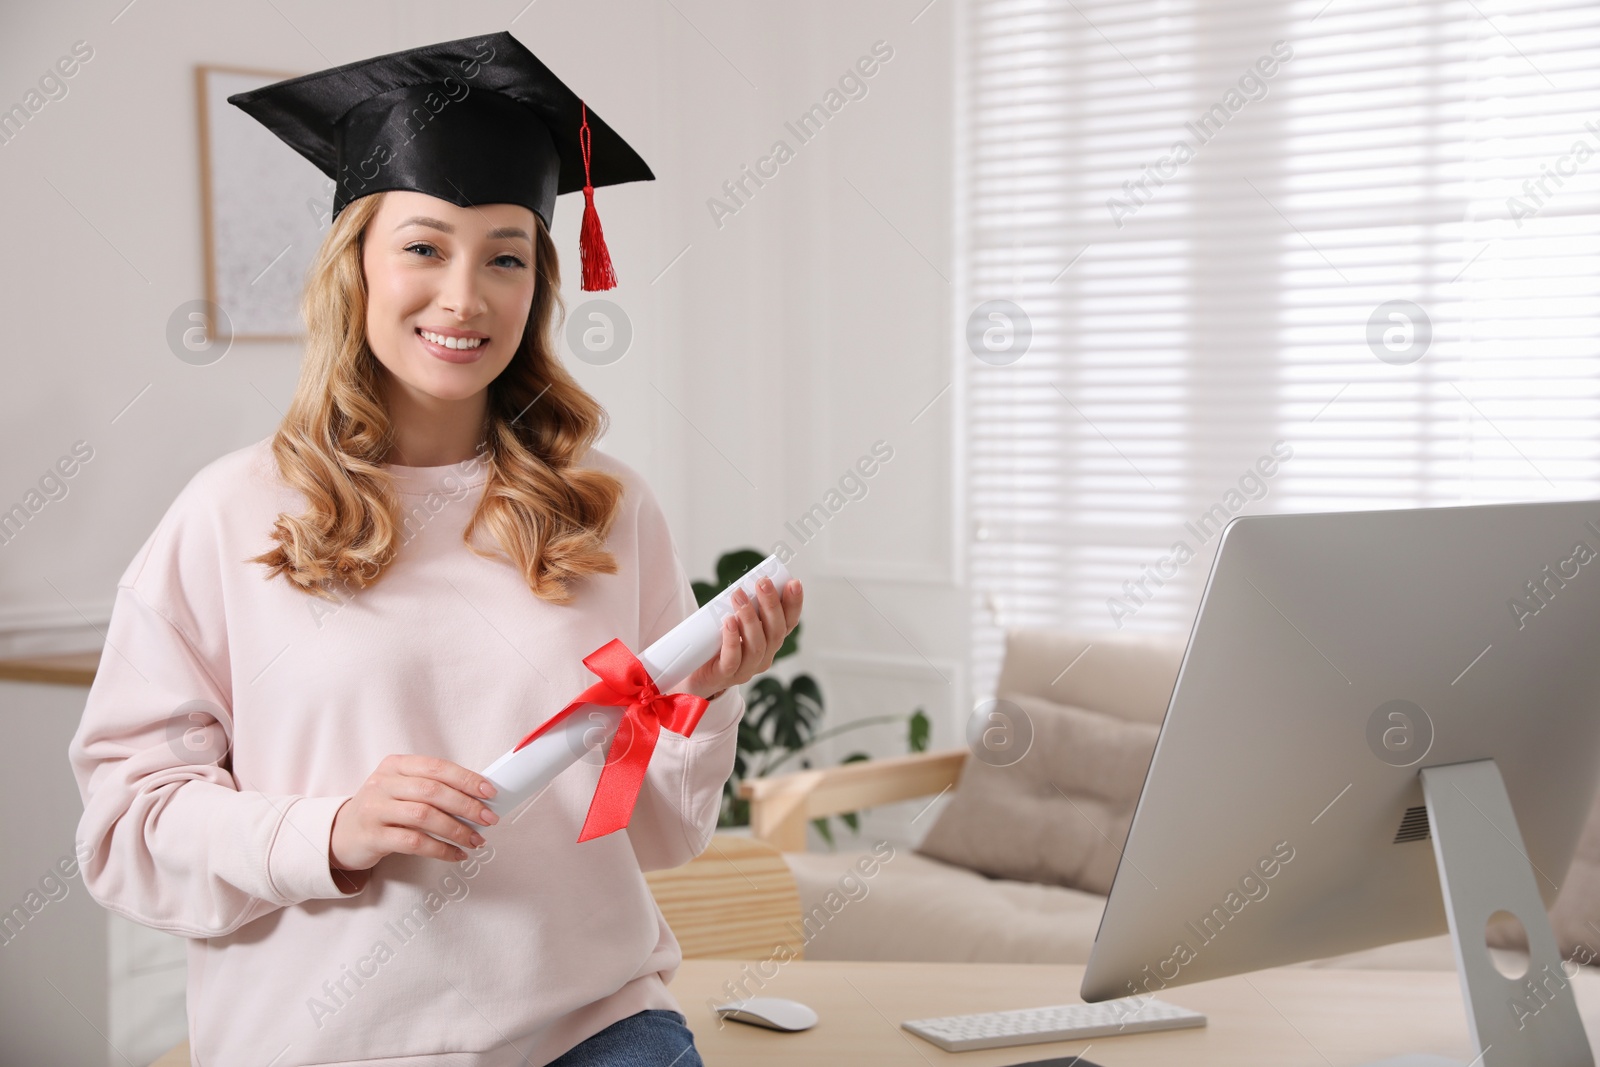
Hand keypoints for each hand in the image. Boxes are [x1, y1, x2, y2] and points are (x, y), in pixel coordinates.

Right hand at [330, 754, 499, 872]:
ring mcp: (375, 809)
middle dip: (466, 805)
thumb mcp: (402, 789)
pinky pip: (413, 842)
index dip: (466, 779)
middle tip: (488, 819)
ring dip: (456, 830)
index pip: (436, 767)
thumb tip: (478, 798)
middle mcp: (383, 783)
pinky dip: (440, 849)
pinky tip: (456, 854)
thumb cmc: (382, 809)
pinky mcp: (373, 836)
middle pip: (432, 791)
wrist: (342, 834)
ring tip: (476, 840)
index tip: (490, 792)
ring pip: (424, 816)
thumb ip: (433, 788)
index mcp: (395, 765)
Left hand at [681, 577, 803, 700]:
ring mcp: (746, 669)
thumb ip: (743, 607)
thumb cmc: (715, 642)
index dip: (794, 604)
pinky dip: (733, 639)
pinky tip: (729, 621)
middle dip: (771, 605)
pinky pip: (733, 659)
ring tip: (739, 596)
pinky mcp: (724, 675)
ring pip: (757, 645)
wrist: (692, 674)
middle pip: (776, 632)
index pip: (789, 623)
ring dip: (749, 618)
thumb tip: (746, 583)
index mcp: (770, 642)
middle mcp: (764, 657)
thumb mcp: (734, 621)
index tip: (793, 583)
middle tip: (762, 582)